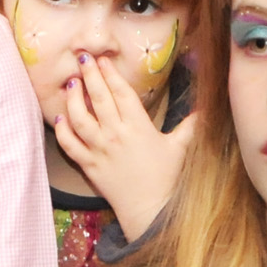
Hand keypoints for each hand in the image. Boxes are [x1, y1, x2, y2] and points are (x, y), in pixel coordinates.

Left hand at [53, 52, 193, 240]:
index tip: (102, 59)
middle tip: (82, 58)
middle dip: (90, 75)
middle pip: (99, 99)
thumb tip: (205, 109)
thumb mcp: (179, 148)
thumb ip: (190, 125)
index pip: (122, 93)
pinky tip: (60, 117)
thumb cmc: (165, 177)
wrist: (150, 209)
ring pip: (80, 118)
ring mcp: (100, 150)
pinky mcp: (89, 165)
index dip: (111, 74)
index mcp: (139, 127)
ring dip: (73, 99)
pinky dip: (63, 130)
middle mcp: (116, 134)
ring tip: (71, 83)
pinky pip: (71, 145)